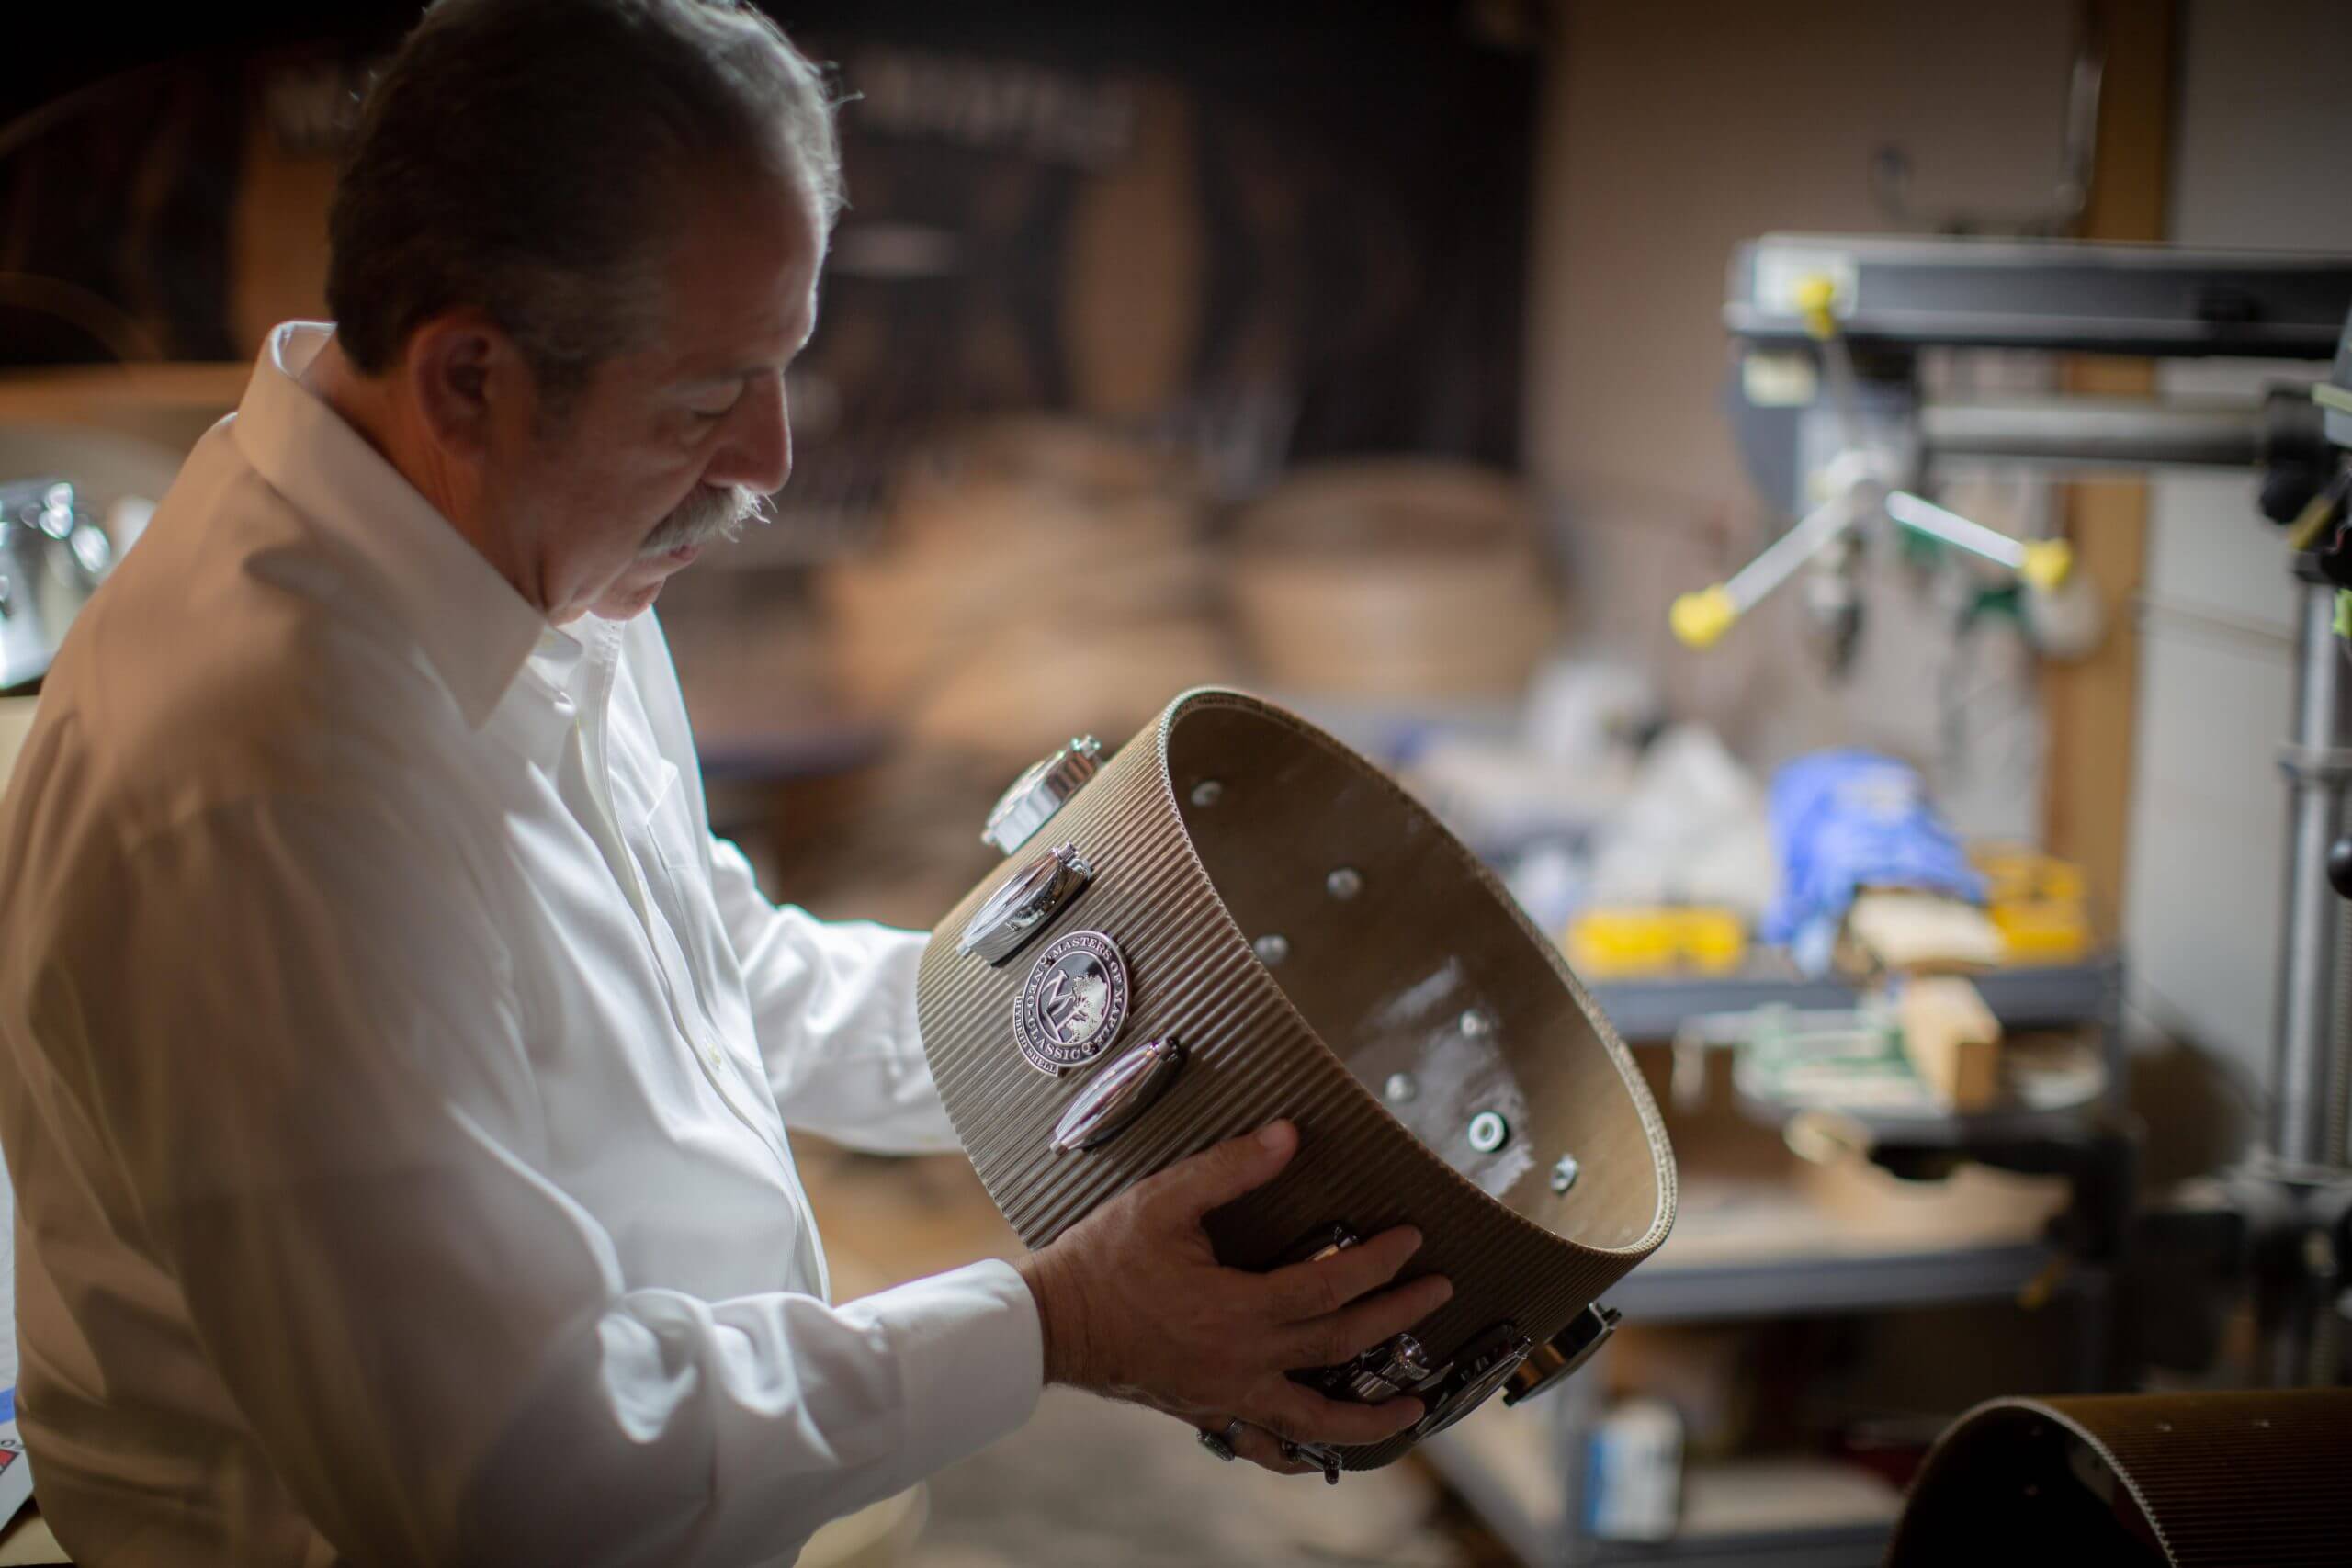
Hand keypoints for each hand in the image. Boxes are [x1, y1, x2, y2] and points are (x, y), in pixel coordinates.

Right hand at [1013, 1119, 1451, 1475]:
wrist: (1051, 1325)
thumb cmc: (1103, 1260)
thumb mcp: (1164, 1200)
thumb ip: (1230, 1168)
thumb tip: (1288, 1135)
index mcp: (1239, 1308)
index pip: (1331, 1284)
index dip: (1378, 1262)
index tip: (1412, 1240)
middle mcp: (1244, 1361)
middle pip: (1341, 1344)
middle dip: (1397, 1317)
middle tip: (1439, 1292)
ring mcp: (1229, 1396)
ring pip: (1316, 1419)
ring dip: (1371, 1414)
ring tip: (1413, 1407)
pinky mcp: (1209, 1415)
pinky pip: (1266, 1446)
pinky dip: (1302, 1454)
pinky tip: (1326, 1455)